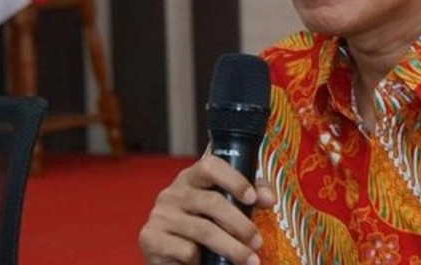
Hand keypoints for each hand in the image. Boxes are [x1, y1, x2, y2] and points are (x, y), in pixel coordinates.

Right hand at [139, 154, 276, 263]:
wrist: (170, 256)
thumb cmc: (203, 226)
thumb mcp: (226, 207)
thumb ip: (249, 196)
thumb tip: (269, 198)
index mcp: (191, 178)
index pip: (210, 165)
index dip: (234, 179)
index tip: (252, 198)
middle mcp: (173, 192)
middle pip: (212, 202)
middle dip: (240, 224)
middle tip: (257, 241)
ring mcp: (160, 214)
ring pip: (203, 229)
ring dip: (232, 247)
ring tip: (249, 260)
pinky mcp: (151, 238)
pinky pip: (185, 249)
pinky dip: (202, 259)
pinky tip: (208, 262)